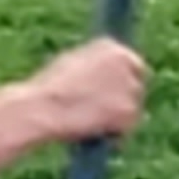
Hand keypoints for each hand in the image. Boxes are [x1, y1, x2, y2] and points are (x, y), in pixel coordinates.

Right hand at [29, 38, 147, 142]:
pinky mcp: (130, 110)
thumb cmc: (47, 89)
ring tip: (88, 119)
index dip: (122, 80)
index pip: (132, 63)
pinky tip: (93, 128)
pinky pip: (127, 125)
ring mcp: (131, 86)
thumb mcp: (71, 64)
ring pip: (132, 106)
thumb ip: (96, 66)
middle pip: (137, 84)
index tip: (113, 92)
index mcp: (110, 47)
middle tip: (102, 110)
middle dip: (124, 97)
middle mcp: (126, 61)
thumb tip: (106, 76)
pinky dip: (114, 131)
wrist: (41, 108)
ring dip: (118, 115)